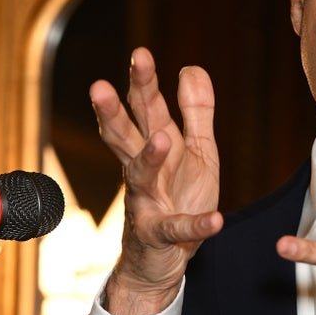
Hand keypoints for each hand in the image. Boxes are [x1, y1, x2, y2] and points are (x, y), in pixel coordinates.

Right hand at [89, 47, 221, 314]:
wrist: (161, 260)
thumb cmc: (178, 199)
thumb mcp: (196, 152)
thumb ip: (195, 112)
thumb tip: (190, 67)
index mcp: (154, 146)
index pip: (144, 108)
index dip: (141, 82)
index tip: (140, 53)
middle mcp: (143, 172)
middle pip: (126, 136)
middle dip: (115, 111)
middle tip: (100, 86)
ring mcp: (148, 203)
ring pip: (140, 177)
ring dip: (150, 158)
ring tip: (163, 140)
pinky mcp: (162, 236)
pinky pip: (179, 229)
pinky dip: (197, 225)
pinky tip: (216, 220)